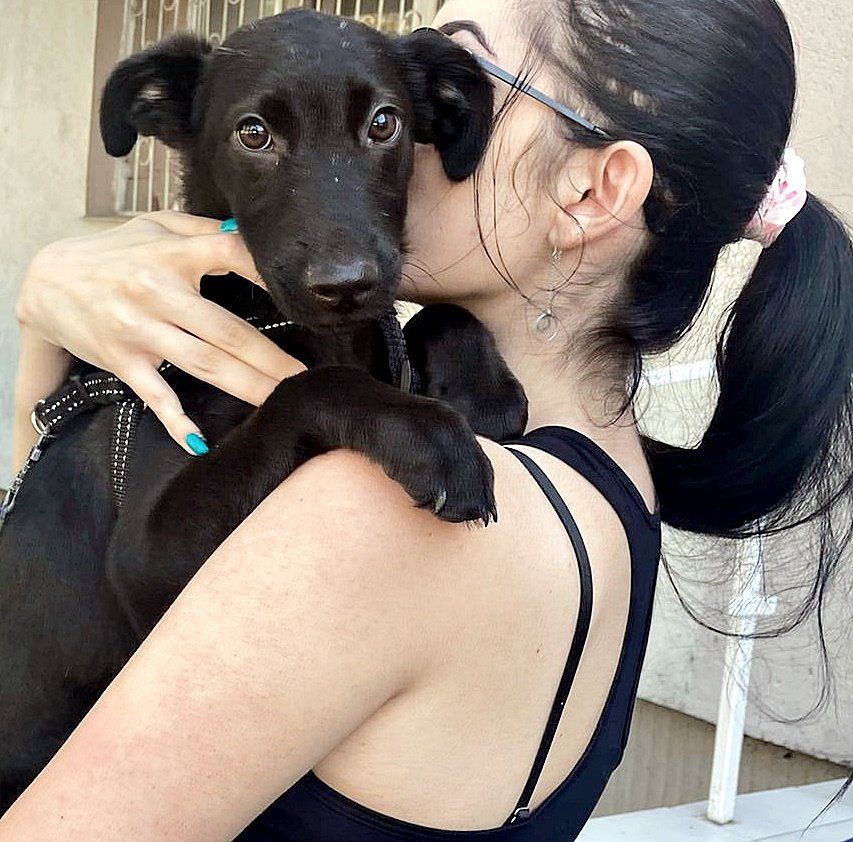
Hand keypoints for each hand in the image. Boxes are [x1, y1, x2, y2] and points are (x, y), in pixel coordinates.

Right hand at [16, 211, 305, 452]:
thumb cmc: (111, 253)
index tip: (302, 298)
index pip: (231, 256)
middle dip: (273, 358)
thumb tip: (249, 233)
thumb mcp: (154, 226)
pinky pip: (156, 395)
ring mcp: (140, 331)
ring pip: (205, 364)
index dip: (267, 274)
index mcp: (172, 255)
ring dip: (248, 386)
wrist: (46, 283)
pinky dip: (176, 420)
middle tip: (307, 377)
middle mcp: (158, 293)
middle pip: (228, 331)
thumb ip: (203, 229)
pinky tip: (199, 440)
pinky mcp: (124, 361)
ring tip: (283, 399)